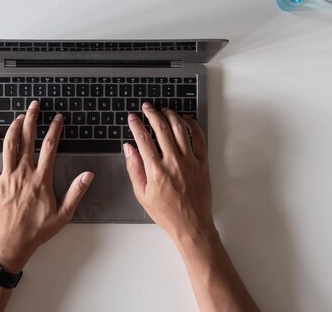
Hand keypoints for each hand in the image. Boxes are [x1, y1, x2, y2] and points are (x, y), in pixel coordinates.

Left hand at [0, 101, 93, 273]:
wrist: (11, 244)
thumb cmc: (36, 231)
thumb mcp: (63, 214)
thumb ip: (76, 192)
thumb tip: (88, 175)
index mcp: (41, 180)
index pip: (49, 147)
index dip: (54, 130)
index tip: (57, 119)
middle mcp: (23, 174)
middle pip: (27, 139)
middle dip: (32, 119)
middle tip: (35, 106)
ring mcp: (7, 177)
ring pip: (9, 145)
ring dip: (13, 127)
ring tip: (19, 116)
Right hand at [123, 103, 214, 242]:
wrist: (191, 225)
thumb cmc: (166, 213)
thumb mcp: (142, 194)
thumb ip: (134, 168)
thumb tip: (129, 148)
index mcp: (156, 171)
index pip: (143, 140)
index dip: (136, 125)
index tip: (133, 117)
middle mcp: (173, 163)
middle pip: (161, 129)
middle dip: (152, 114)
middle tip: (147, 107)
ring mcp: (190, 161)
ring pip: (180, 129)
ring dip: (170, 115)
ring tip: (163, 110)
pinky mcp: (202, 163)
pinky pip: (199, 138)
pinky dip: (192, 125)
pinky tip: (185, 120)